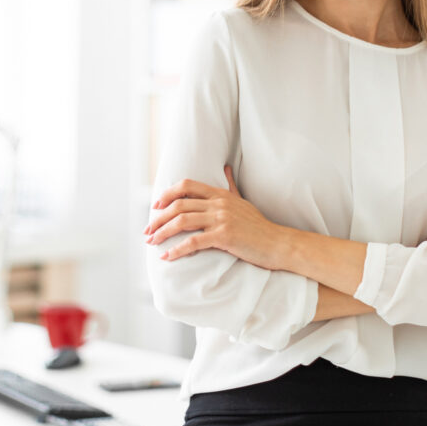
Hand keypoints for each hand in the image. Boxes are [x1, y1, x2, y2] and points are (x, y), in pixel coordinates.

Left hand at [145, 166, 284, 268]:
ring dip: (162, 232)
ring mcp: (221, 218)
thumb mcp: (243, 201)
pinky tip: (167, 257)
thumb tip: (226, 168)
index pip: (186, 186)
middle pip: (179, 204)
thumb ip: (230, 186)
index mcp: (220, 194)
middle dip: (158, 218)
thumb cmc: (259, 226)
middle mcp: (218, 203)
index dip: (167, 194)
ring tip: (152, 243)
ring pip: (182, 221)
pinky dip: (177, 250)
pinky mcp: (224, 235)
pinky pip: (193, 241)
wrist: (278, 244)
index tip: (155, 207)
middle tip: (148, 231)